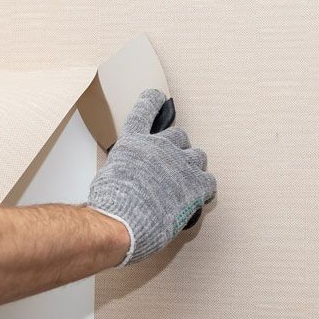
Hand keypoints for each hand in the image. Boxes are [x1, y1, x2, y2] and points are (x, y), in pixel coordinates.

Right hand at [86, 89, 215, 264]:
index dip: (152, 101)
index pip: (144, 111)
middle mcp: (159, 147)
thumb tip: (130, 177)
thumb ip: (125, 168)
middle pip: (179, 136)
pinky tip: (197, 198)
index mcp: (133, 142)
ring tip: (185, 184)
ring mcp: (180, 164)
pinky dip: (204, 189)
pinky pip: (209, 181)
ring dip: (192, 167)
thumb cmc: (110, 205)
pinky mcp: (196, 185)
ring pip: (197, 156)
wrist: (122, 223)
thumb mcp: (108, 176)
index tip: (158, 96)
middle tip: (171, 167)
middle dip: (177, 149)